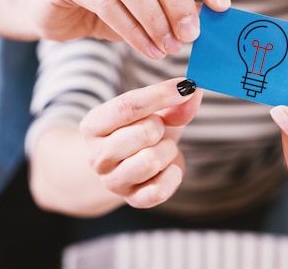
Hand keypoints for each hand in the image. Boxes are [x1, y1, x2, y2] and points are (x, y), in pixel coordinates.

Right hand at [30, 0, 230, 58]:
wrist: (58, 6)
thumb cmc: (113, 0)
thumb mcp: (153, 0)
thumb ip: (182, 3)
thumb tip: (215, 18)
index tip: (221, 6)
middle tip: (193, 34)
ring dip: (154, 18)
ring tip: (170, 47)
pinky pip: (103, 0)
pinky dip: (131, 29)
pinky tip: (148, 49)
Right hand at [79, 78, 202, 208]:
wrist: (130, 165)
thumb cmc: (140, 130)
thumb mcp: (154, 112)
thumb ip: (175, 103)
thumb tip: (194, 91)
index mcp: (93, 126)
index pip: (126, 106)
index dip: (160, 95)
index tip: (185, 86)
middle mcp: (97, 156)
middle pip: (145, 133)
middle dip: (162, 127)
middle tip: (158, 129)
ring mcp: (112, 182)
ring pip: (152, 161)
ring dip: (168, 150)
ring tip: (162, 148)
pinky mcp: (132, 200)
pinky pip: (160, 190)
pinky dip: (173, 175)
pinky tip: (168, 167)